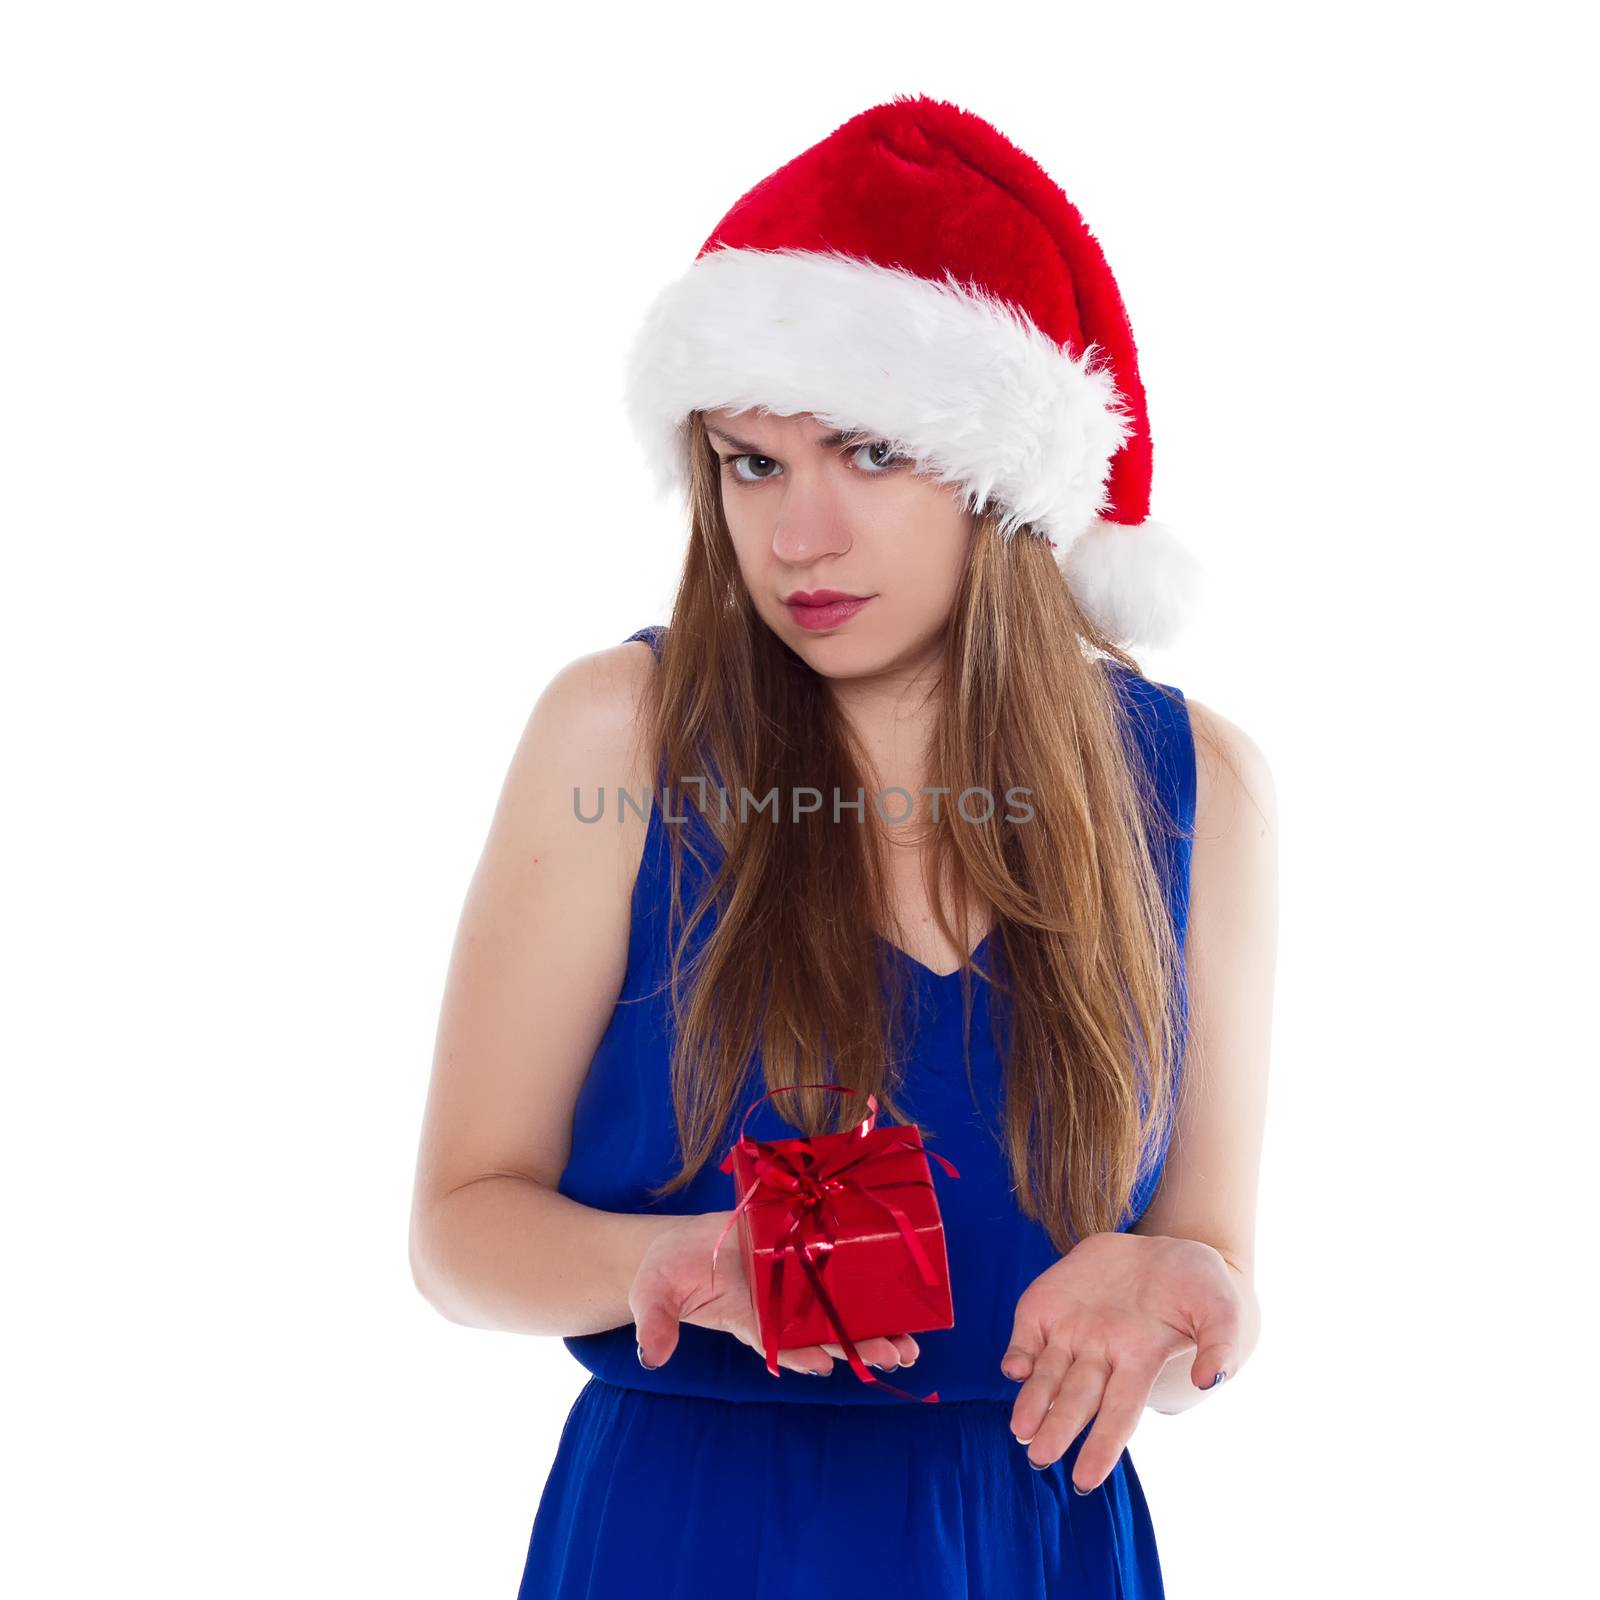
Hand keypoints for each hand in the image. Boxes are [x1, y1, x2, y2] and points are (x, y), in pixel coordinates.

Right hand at [631, 1210, 921, 1376]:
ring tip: (910, 1345)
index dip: (802, 1355)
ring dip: (875, 1328)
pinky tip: (896, 1295)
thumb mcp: (653, 1294)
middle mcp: (779, 1308)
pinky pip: (833, 1268)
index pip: (780, 1345)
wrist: (680, 1244)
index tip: (824, 1364)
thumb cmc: (667, 1272)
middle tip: (897, 1356)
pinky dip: (862, 1282)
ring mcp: (793, 1283)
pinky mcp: (799, 1250)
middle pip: (824, 1332)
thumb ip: (655, 1323)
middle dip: (859, 1347)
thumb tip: (651, 1355)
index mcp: (748, 1322)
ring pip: (838, 1309)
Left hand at [1001, 1232, 1240, 1488]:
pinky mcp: (1047, 1307)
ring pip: (1046, 1375)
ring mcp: (1071, 1331)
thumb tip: (1211, 1379)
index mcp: (1139, 1361)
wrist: (1163, 1252)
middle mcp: (1101, 1354)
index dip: (1102, 1446)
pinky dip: (1018, 1354)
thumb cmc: (1197, 1287)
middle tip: (1038, 1457)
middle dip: (1058, 1428)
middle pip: (1076, 1399)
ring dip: (1031, 1401)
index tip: (1085, 1480)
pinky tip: (1014, 1370)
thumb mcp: (1220, 1309)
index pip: (1119, 1413)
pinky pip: (1027, 1336)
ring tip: (1020, 1428)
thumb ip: (1220, 1344)